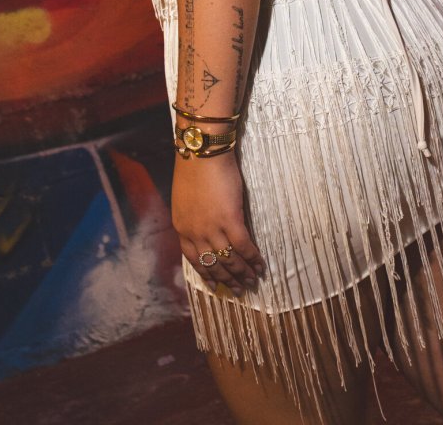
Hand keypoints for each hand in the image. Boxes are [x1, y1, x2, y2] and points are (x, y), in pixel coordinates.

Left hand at [171, 149, 265, 294]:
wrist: (202, 152)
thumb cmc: (194, 169)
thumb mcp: (185, 199)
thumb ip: (193, 218)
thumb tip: (204, 230)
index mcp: (182, 228)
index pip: (194, 260)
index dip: (208, 274)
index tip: (217, 285)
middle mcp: (195, 232)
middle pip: (213, 264)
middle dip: (227, 279)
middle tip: (239, 290)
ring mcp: (212, 228)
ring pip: (229, 259)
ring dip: (242, 273)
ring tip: (252, 281)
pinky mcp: (230, 219)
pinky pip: (243, 246)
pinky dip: (252, 258)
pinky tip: (260, 265)